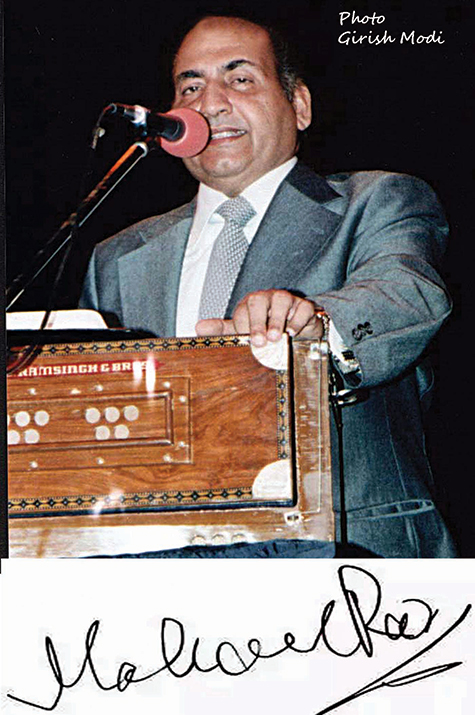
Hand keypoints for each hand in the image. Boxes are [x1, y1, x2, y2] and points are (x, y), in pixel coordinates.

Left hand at [195, 289, 324, 346]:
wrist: (297, 333)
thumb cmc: (267, 330)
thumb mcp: (243, 331)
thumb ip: (222, 330)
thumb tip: (198, 327)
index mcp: (250, 304)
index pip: (243, 310)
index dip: (243, 325)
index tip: (245, 340)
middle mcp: (267, 299)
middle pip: (259, 300)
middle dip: (258, 321)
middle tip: (259, 342)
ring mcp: (287, 301)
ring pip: (282, 300)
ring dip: (277, 320)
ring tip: (276, 338)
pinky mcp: (305, 307)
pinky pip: (303, 308)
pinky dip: (298, 320)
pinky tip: (293, 333)